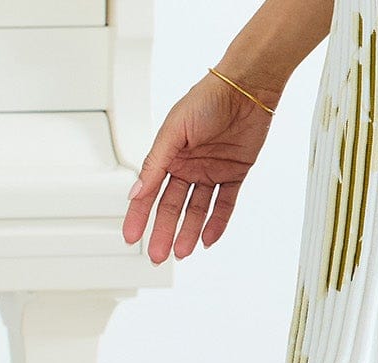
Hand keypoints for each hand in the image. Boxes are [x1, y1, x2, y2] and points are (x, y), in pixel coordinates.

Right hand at [122, 71, 281, 262]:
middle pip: (172, 206)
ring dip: (188, 232)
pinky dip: (217, 223)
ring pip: (196, 210)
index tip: (130, 236)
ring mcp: (210, 172)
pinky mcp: (233, 176)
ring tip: (181, 253)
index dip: (139, 215)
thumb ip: (156, 162)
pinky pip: (224, 205)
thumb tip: (136, 191)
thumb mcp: (174, 131)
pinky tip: (208, 240)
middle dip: (162, 231)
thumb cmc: (207, 99)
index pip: (148, 191)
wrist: (246, 91)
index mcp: (167, 153)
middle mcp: (187, 165)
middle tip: (156, 256)